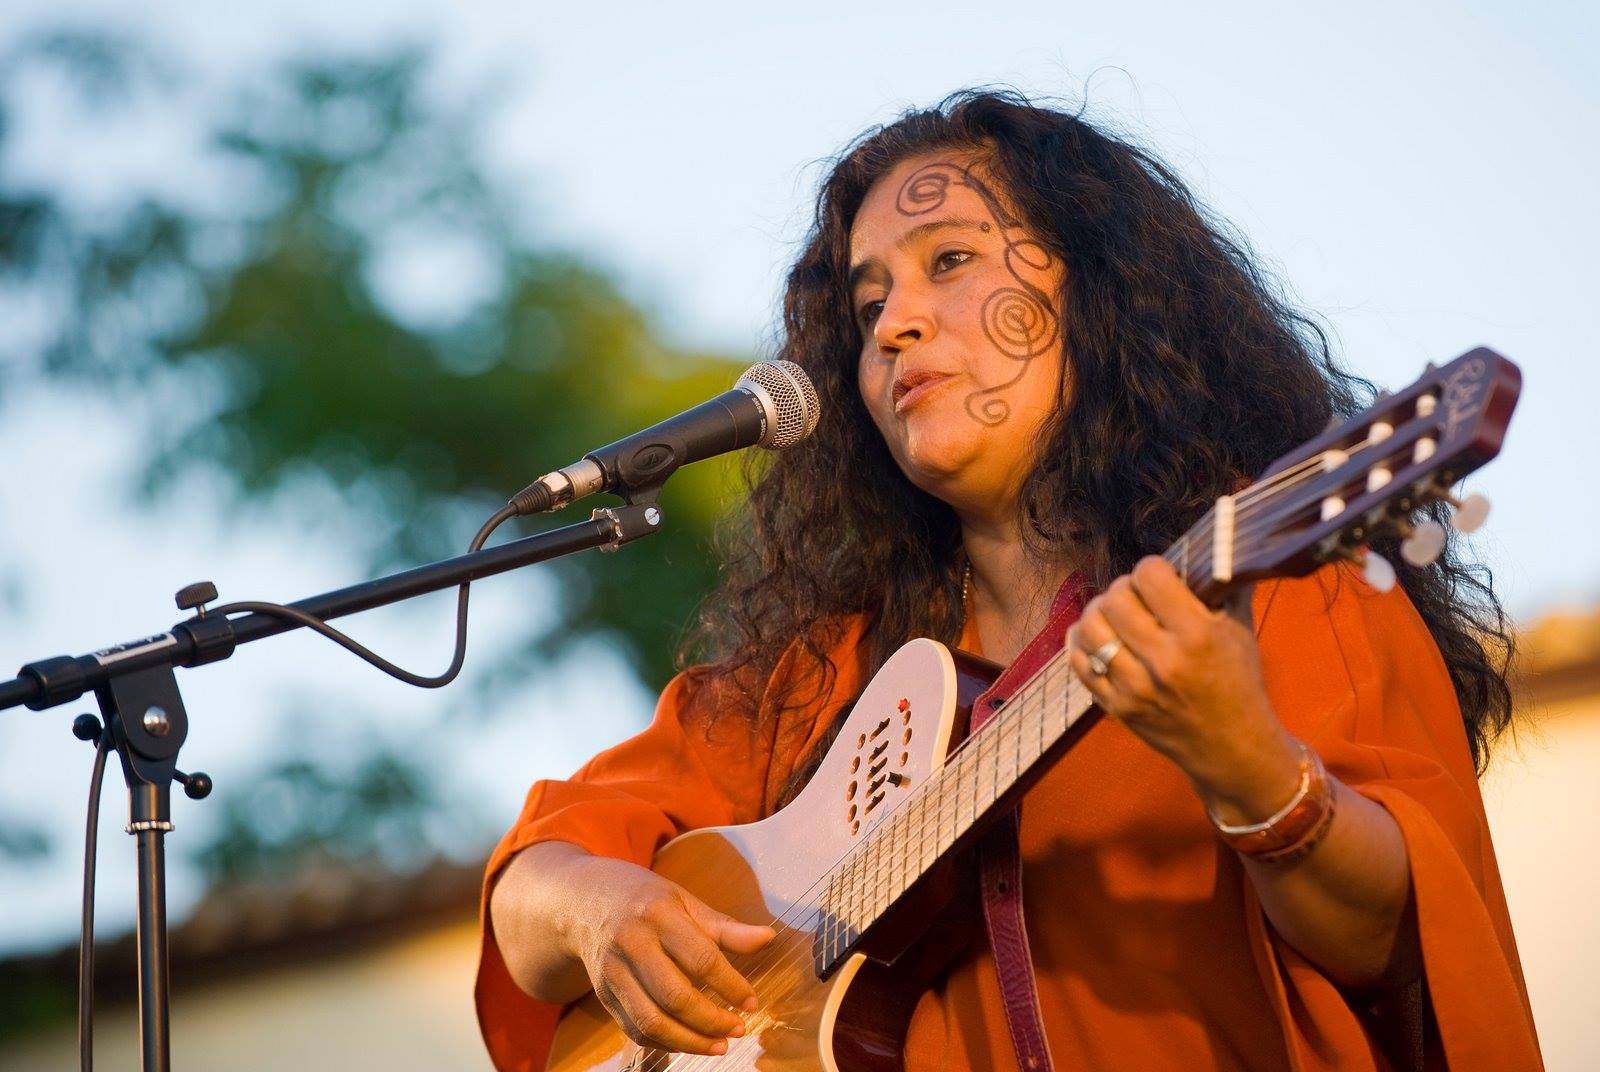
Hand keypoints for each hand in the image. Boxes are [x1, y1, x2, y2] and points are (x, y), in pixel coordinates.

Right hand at [563, 854, 775, 1055]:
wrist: (584, 900)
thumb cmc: (646, 900)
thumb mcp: (685, 901)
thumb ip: (725, 927)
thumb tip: (768, 938)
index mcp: (658, 914)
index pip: (700, 958)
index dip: (730, 985)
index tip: (752, 1002)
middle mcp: (631, 943)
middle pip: (674, 995)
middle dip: (711, 1020)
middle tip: (738, 1028)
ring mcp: (612, 972)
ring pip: (651, 1021)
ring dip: (689, 1041)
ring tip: (719, 1045)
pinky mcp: (603, 994)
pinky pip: (635, 1029)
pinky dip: (665, 1043)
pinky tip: (689, 1042)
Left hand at [1067, 556, 1300, 819]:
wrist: (1233, 749)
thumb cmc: (1239, 684)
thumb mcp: (1241, 632)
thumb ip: (1222, 588)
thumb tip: (1211, 545)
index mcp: (1197, 636)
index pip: (1150, 576)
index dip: (1152, 567)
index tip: (1159, 574)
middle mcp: (1163, 661)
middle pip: (1115, 598)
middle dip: (1123, 588)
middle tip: (1134, 594)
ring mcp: (1135, 688)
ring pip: (1090, 629)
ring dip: (1097, 612)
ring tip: (1112, 613)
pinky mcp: (1116, 708)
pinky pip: (1078, 663)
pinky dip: (1081, 643)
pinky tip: (1096, 637)